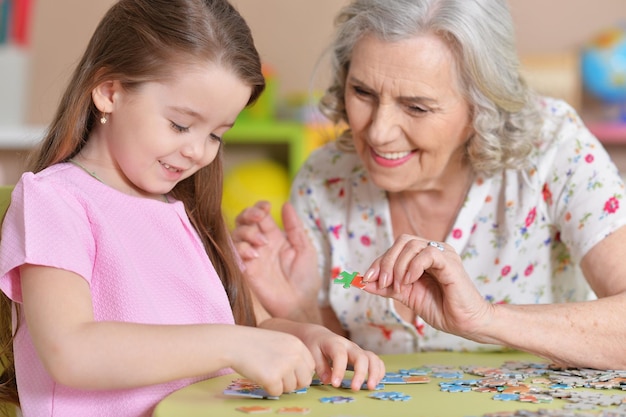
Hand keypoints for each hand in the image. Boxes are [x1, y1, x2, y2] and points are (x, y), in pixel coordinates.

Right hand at [229, 326, 315, 395]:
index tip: (289, 373)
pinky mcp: (272, 378)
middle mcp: (295, 355)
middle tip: (279, 378)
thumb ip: (293, 355)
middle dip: (293, 383)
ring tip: (266, 372)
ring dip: (279, 385)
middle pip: (305, 381)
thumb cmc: (255, 343)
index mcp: (298, 345)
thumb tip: (304, 377)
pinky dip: (268, 388)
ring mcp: (285, 366)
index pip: (310, 367)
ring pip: (291, 388)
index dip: (300, 373)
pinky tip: (260, 376)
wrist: (235, 342)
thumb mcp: (280, 342)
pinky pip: (277, 392)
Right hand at [232, 201, 321, 320]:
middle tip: (259, 218)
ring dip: (247, 233)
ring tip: (262, 243)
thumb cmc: (306, 279)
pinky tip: (254, 255)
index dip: (259, 207)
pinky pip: (234, 254)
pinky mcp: (245, 270)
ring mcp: (251, 257)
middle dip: (248, 214)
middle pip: (244, 221)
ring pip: (236, 235)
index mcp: (275, 237)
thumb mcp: (305, 248)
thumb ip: (295, 227)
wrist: (300, 305)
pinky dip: (241, 249)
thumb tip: (285, 204)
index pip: (260, 216)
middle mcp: (260, 244)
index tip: (266, 207)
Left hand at [296, 323, 385, 390]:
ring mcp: (358, 350)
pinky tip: (375, 383)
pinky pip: (376, 361)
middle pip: (361, 356)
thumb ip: (320, 366)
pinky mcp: (363, 356)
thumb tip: (328, 380)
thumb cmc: (315, 345)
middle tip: (355, 389)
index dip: (339, 370)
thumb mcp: (311, 352)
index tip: (335, 384)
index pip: (340, 355)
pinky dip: (379, 371)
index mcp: (335, 343)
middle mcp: (349, 346)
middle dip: (361, 373)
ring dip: (375, 373)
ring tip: (371, 387)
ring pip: (372, 358)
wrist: (320, 336)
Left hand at [362, 235, 493, 340]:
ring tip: (398, 286)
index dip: (379, 261)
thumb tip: (363, 283)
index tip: (367, 278)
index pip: (396, 248)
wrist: (466, 324)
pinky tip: (409, 281)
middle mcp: (434, 251)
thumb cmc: (442, 309)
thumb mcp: (407, 297)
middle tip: (382, 282)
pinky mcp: (451, 263)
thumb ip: (387, 288)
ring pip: (412, 244)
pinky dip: (413, 266)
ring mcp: (444, 254)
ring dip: (398, 265)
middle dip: (386, 261)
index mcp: (423, 257)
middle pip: (402, 241)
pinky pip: (428, 253)